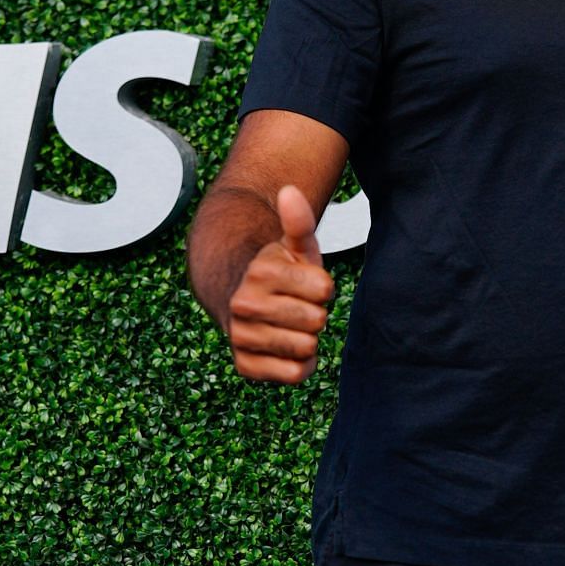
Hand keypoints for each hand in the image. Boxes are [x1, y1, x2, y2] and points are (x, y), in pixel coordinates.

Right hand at [226, 185, 334, 383]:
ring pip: (307, 348)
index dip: (323, 288)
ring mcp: (242, 336)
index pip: (325, 290)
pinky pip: (293, 374)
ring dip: (308, 339)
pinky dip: (299, 365)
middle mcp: (245, 304)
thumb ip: (298, 221)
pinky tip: (288, 349)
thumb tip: (290, 191)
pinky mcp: (245, 365)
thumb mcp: (292, 246)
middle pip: (317, 321)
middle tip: (297, 306)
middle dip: (315, 314)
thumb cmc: (277, 272)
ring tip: (291, 325)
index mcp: (261, 272)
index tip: (305, 284)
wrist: (239, 300)